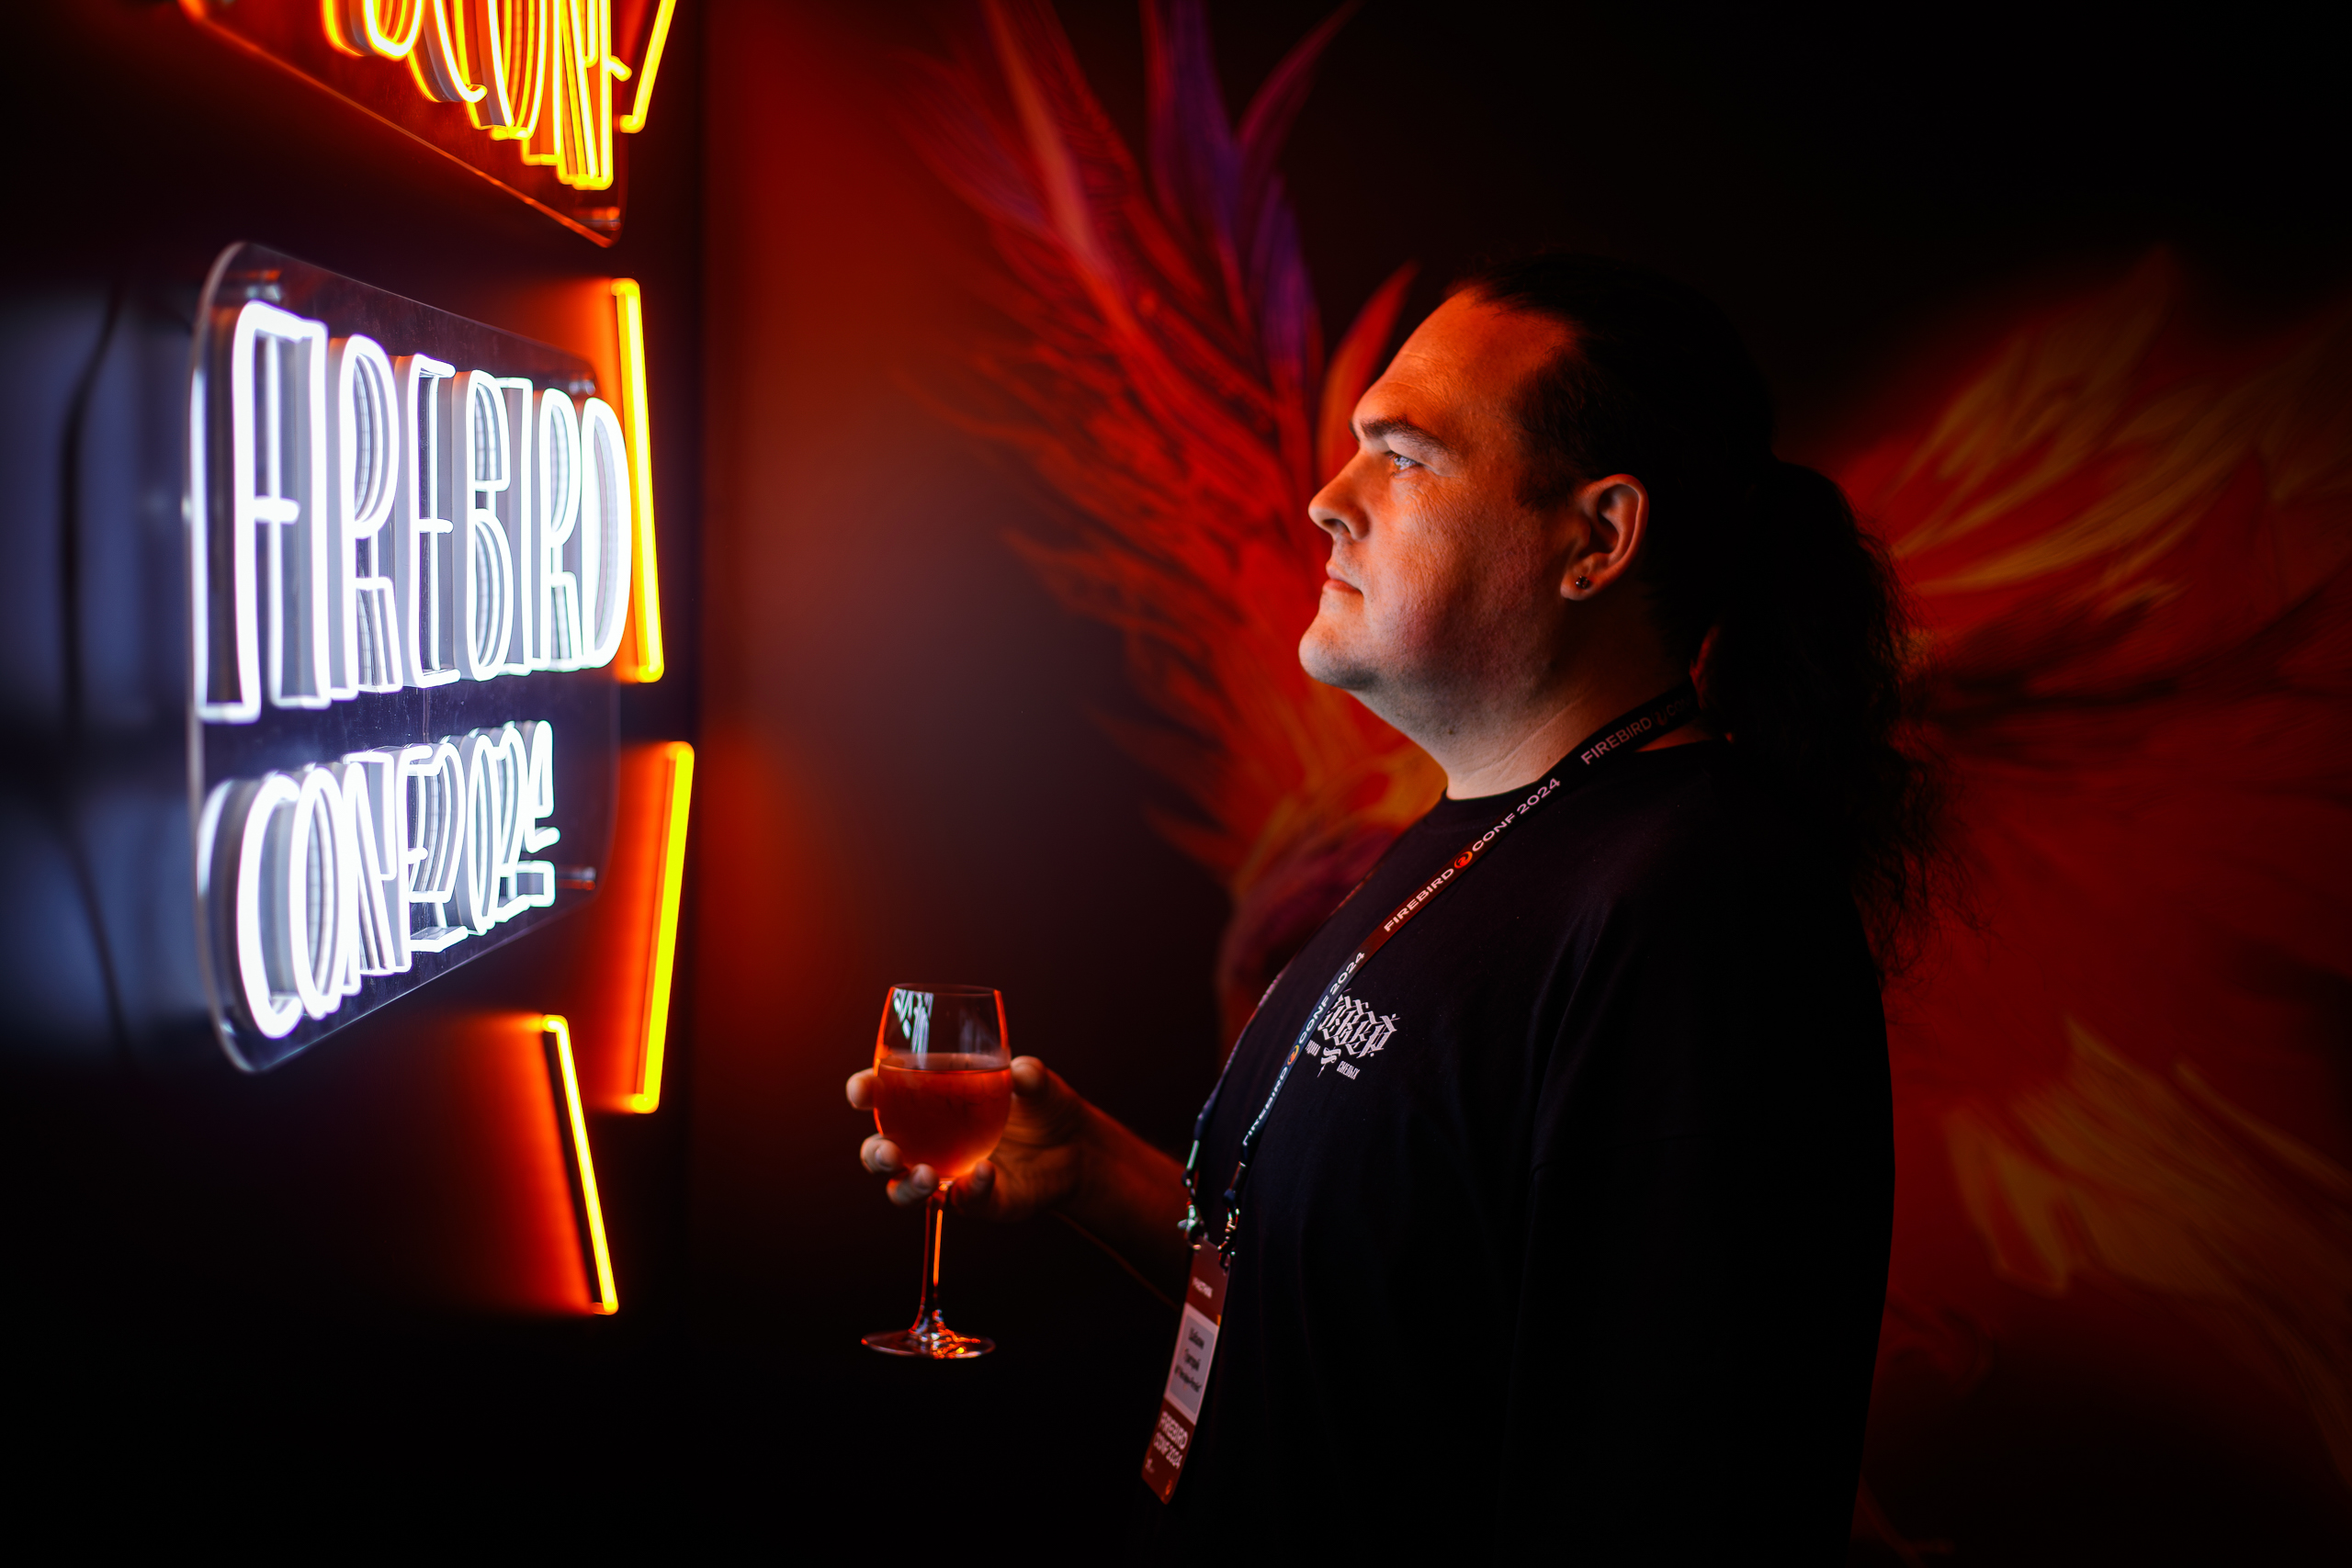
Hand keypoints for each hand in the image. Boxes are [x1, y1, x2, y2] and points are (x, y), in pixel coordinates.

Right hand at [847, 1055, 1089, 1216]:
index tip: (861, 1090)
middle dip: (876, 1154)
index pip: (881, 1095)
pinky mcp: (976, 1200)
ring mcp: (948, 1174)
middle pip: (880, 1152)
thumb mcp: (1038, 1083)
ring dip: (908, 1187)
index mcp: (929, 1099)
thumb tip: (1021, 1071)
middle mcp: (928, 1140)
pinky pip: (963, 1201)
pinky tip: (986, 1173)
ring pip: (905, 1190)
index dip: (864, 1091)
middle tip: (890, 1152)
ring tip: (929, 1176)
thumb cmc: (1043, 1105)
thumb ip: (1029, 1075)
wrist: (1078, 1146)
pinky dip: (971, 1190)